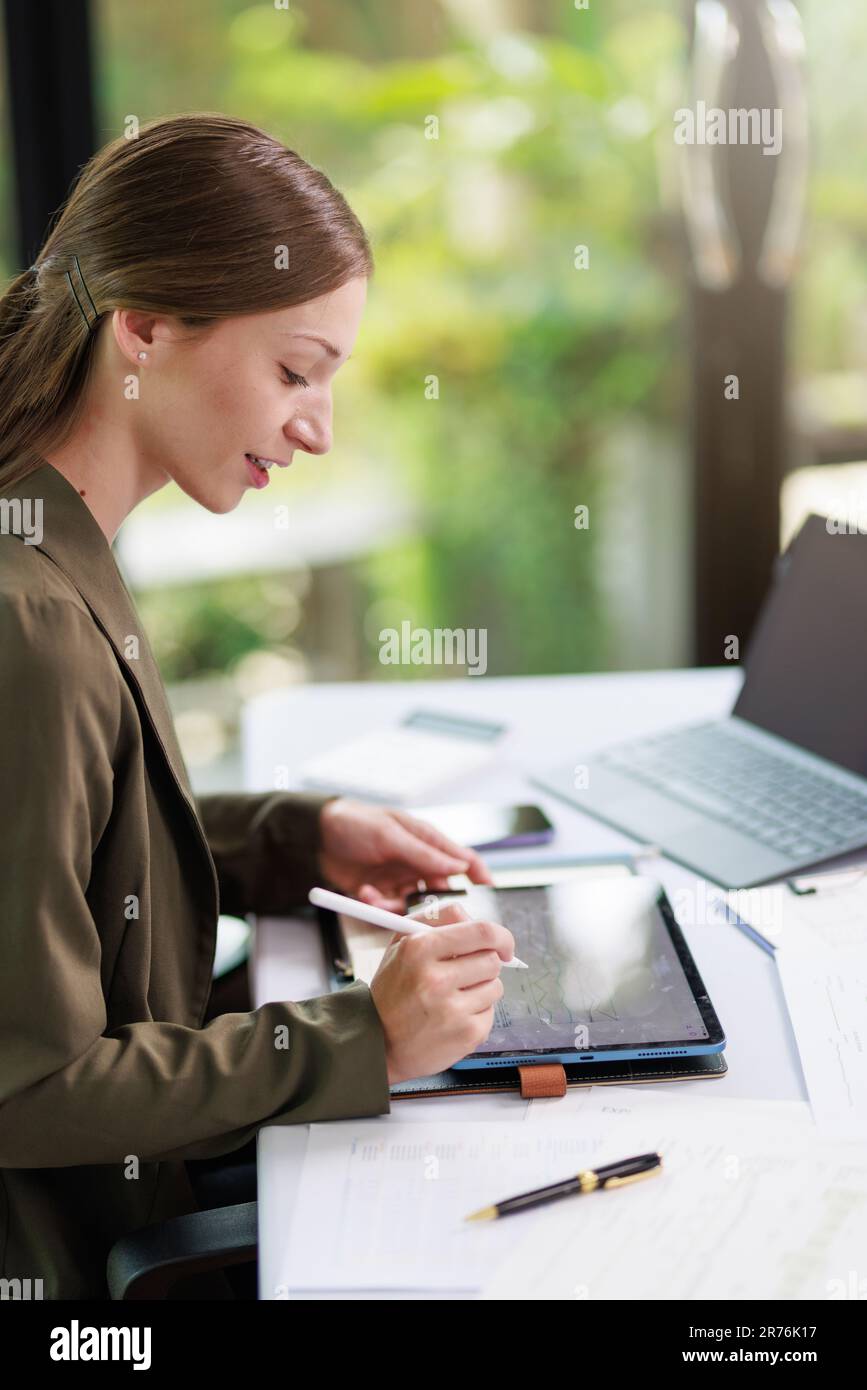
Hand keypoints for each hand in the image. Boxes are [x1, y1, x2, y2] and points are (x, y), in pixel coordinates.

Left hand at [317, 797, 493, 910]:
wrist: (315, 836)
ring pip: (414, 904)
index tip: (489, 888)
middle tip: (424, 912)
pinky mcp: (381, 892)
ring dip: (396, 905)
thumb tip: (460, 865)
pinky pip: (390, 908)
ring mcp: (399, 878)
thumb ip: (424, 852)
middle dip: (433, 904)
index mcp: (425, 840)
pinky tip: (364, 893)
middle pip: (440, 889)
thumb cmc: (355, 822)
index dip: (478, 873)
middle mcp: (416, 861)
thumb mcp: (391, 835)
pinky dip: (378, 905)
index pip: (461, 858)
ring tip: (375, 896)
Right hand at [369, 900, 515, 1083]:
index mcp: (419, 948)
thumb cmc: (393, 989)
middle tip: (467, 973)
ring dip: (481, 989)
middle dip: (485, 964)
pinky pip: (491, 1013)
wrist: (378, 1042)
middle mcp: (435, 979)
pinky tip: (453, 1017)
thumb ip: (439, 919)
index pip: (482, 931)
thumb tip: (476, 921)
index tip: (504, 945)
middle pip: (492, 960)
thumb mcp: (402, 943)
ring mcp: (452, 1010)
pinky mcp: (466, 1035)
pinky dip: (477, 1013)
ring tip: (454, 997)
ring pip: (495, 986)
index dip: (501, 936)